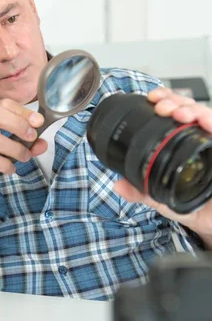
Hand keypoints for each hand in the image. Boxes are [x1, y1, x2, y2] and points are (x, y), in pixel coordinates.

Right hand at [0, 99, 46, 210]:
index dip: (23, 111)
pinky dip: (5, 164)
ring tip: (24, 157)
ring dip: (16, 149)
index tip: (38, 121)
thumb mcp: (4, 145)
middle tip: (32, 137)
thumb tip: (42, 143)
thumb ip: (24, 142)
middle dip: (19, 125)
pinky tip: (10, 168)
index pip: (3, 104)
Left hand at [114, 87, 211, 244]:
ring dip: (193, 110)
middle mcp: (199, 139)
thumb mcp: (162, 198)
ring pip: (207, 115)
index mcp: (182, 143)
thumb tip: (118, 185)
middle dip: (176, 101)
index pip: (175, 112)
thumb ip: (141, 192)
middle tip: (162, 107)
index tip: (153, 99)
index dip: (166, 100)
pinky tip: (204, 122)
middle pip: (190, 108)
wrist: (210, 221)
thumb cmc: (191, 205)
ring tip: (180, 113)